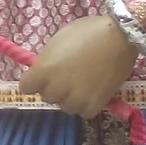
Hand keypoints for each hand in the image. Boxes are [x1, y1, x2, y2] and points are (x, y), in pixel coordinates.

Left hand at [21, 14, 138, 118]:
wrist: (119, 36)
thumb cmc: (88, 31)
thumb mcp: (58, 41)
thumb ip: (48, 60)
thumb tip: (46, 70)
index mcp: (42, 71)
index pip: (26, 87)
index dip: (34, 81)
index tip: (44, 76)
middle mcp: (55, 88)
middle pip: (47, 96)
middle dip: (54, 88)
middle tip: (68, 76)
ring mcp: (75, 99)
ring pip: (65, 106)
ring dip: (71, 98)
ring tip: (83, 84)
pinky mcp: (94, 105)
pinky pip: (83, 112)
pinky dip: (87, 105)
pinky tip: (93, 92)